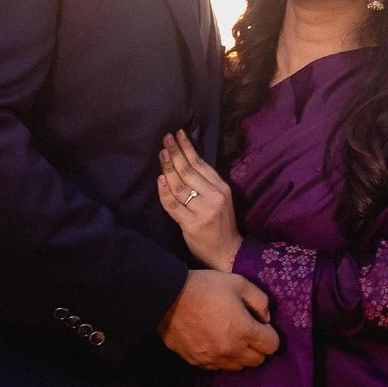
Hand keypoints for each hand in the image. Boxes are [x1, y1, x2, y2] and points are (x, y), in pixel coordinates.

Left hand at [157, 130, 241, 271]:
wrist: (228, 253)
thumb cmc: (221, 225)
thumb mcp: (220, 200)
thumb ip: (206, 184)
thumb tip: (185, 163)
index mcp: (222, 188)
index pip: (201, 163)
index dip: (188, 147)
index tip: (178, 133)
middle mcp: (214, 197)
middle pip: (189, 171)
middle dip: (175, 153)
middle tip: (165, 139)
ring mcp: (203, 211)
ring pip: (180, 186)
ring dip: (168, 168)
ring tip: (161, 154)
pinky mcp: (192, 224)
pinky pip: (173, 205)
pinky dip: (165, 192)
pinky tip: (160, 180)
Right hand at [158, 269, 278, 370]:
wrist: (167, 298)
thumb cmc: (206, 287)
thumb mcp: (239, 283)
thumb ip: (260, 301)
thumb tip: (266, 318)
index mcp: (244, 331)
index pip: (272, 346)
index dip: (270, 334)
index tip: (260, 324)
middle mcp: (231, 351)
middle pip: (258, 360)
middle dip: (258, 347)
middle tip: (248, 331)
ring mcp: (212, 359)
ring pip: (238, 367)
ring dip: (240, 355)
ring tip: (231, 337)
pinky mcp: (196, 361)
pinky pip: (217, 367)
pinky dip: (221, 358)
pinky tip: (214, 342)